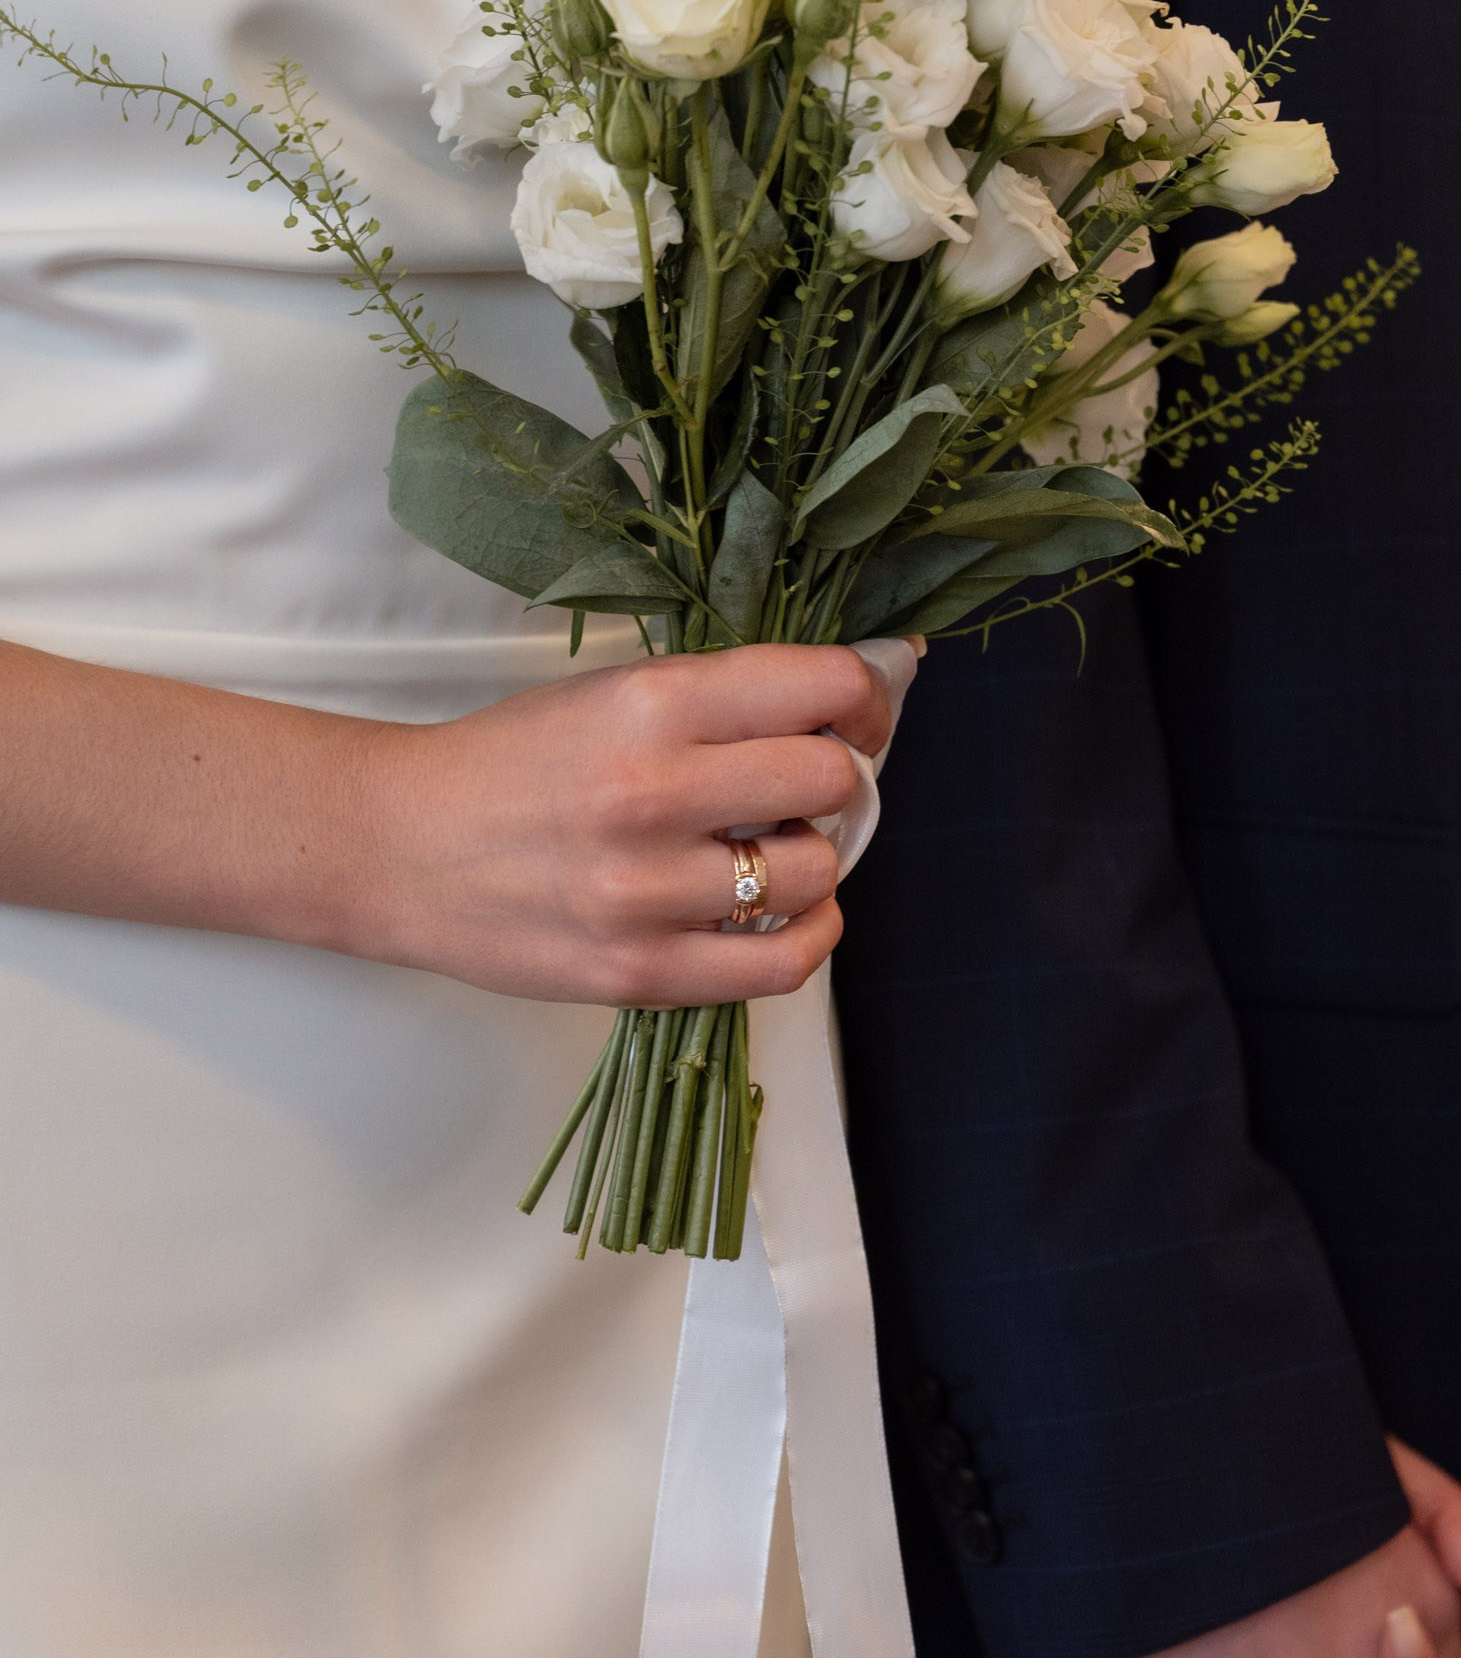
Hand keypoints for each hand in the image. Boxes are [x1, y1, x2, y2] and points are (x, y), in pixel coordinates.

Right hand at [352, 642, 890, 1001]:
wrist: (398, 847)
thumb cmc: (513, 763)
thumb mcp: (614, 694)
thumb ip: (726, 698)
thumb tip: (857, 695)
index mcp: (651, 703)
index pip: (823, 685)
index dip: (865, 698)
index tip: (858, 715)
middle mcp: (653, 793)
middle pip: (831, 778)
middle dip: (836, 777)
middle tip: (803, 787)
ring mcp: (647, 892)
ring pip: (816, 871)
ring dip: (813, 856)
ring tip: (767, 848)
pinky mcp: (640, 972)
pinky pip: (784, 963)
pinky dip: (811, 932)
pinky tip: (787, 910)